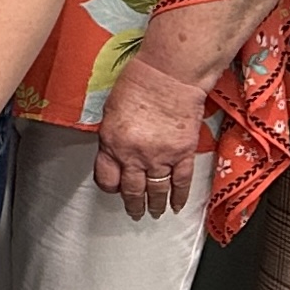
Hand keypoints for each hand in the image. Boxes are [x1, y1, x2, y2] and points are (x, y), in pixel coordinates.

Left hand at [95, 55, 207, 219]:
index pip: (106, 178)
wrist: (169, 76)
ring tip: (155, 213)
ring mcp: (160, 157)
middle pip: (132, 190)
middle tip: (135, 213)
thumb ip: (112, 137)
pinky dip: (179, 196)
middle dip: (133, 205)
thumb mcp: (111, 112)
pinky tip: (177, 206)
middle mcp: (134, 156)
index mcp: (112, 144)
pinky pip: (181, 181)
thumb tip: (115, 151)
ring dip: (155, 205)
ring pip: (157, 190)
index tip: (114, 188)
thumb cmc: (137, 85)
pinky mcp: (182, 153)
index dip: (110, 186)